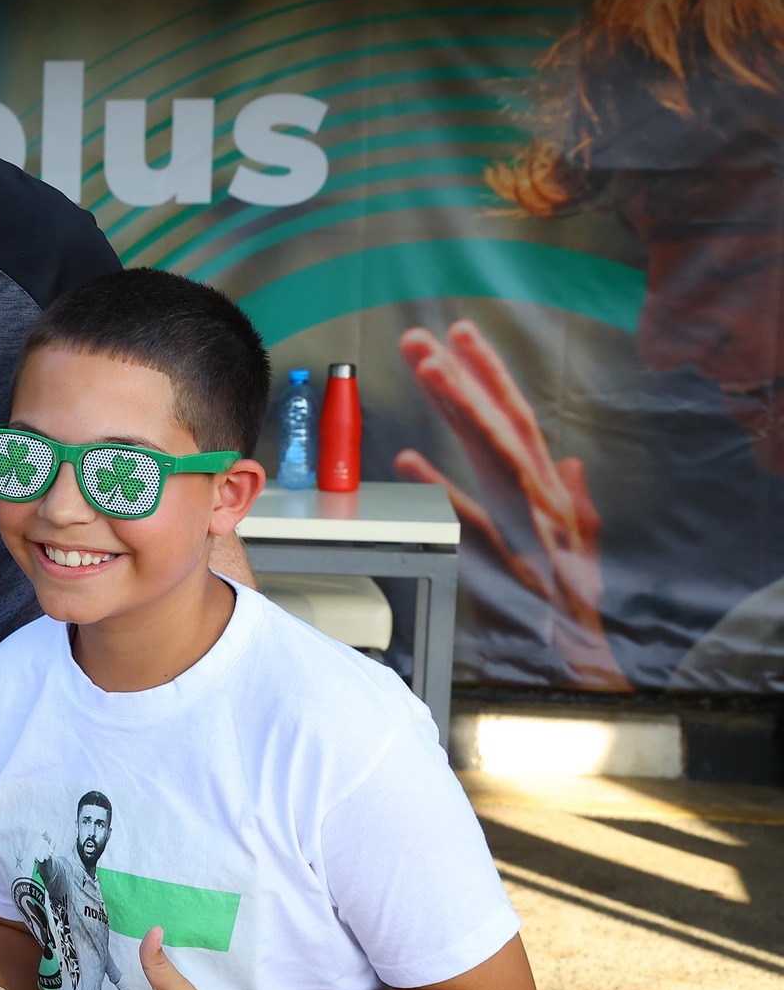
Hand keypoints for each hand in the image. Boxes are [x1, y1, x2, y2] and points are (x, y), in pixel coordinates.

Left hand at [397, 321, 628, 690]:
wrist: (580, 657)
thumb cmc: (570, 597)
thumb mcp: (579, 543)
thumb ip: (572, 497)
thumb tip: (575, 461)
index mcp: (545, 487)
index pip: (515, 417)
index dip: (488, 372)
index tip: (458, 332)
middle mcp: (540, 497)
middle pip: (500, 425)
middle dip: (462, 377)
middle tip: (419, 339)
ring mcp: (527, 527)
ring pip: (494, 456)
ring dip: (462, 410)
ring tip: (428, 372)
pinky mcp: (508, 562)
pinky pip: (473, 520)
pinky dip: (444, 491)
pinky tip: (410, 461)